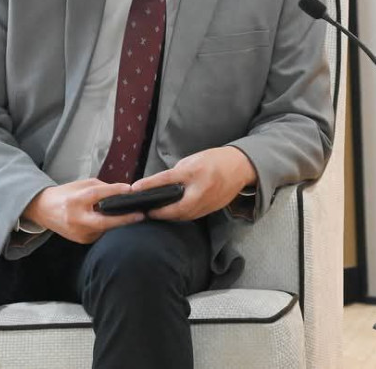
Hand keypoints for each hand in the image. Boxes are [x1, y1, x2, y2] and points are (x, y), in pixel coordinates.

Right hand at [23, 179, 143, 243]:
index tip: (131, 189)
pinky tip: (118, 221)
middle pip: (103, 222)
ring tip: (134, 215)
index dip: (114, 191)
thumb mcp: (82, 185)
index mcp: (75, 201)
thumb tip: (124, 192)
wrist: (44, 210)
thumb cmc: (66, 194)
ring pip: (105, 228)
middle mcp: (76, 219)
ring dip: (119, 222)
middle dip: (124, 219)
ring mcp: (79, 233)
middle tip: (141, 215)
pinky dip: (109, 226)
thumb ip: (103, 188)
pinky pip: (101, 232)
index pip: (96, 195)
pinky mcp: (82, 240)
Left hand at [131, 147, 256, 221]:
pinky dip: (181, 216)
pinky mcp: (212, 209)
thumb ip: (178, 173)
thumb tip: (162, 184)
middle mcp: (201, 189)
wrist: (240, 167)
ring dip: (169, 216)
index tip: (135, 189)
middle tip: (146, 211)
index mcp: (194, 172)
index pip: (167, 179)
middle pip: (175, 207)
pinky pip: (193, 216)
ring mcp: (208, 202)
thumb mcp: (193, 160)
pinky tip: (173, 214)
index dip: (150, 184)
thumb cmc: (215, 160)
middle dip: (159, 212)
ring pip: (184, 215)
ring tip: (156, 214)